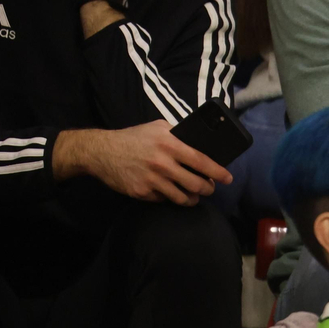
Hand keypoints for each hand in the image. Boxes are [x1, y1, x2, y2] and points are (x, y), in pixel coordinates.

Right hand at [56, 122, 233, 204]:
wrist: (100, 151)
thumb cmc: (132, 138)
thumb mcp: (157, 127)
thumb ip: (178, 134)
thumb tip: (201, 143)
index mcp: (169, 144)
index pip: (201, 161)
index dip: (218, 172)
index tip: (227, 178)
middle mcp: (162, 163)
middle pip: (197, 184)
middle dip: (208, 189)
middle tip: (209, 187)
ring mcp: (152, 180)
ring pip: (183, 197)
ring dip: (193, 198)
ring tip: (194, 195)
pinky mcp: (142, 193)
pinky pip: (165, 200)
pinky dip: (170, 198)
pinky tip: (169, 192)